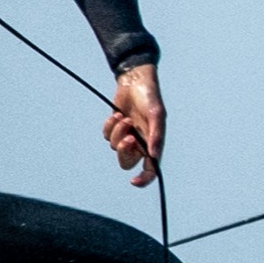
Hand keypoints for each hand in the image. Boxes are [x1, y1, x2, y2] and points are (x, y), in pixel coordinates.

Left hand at [102, 63, 163, 185]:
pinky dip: (109, 125)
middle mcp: (140, 143)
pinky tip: (117, 114)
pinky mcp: (114, 128)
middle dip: (124, 151)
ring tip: (124, 117)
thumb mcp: (156, 114)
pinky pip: (106, 135)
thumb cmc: (150, 97)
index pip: (150, 169)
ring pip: (114, 146)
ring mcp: (126, 136)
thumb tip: (154, 156)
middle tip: (128, 137)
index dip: (144, 179)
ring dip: (117, 131)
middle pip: (126, 162)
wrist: (134, 81)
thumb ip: (156, 135)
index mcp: (153, 144)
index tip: (134, 181)